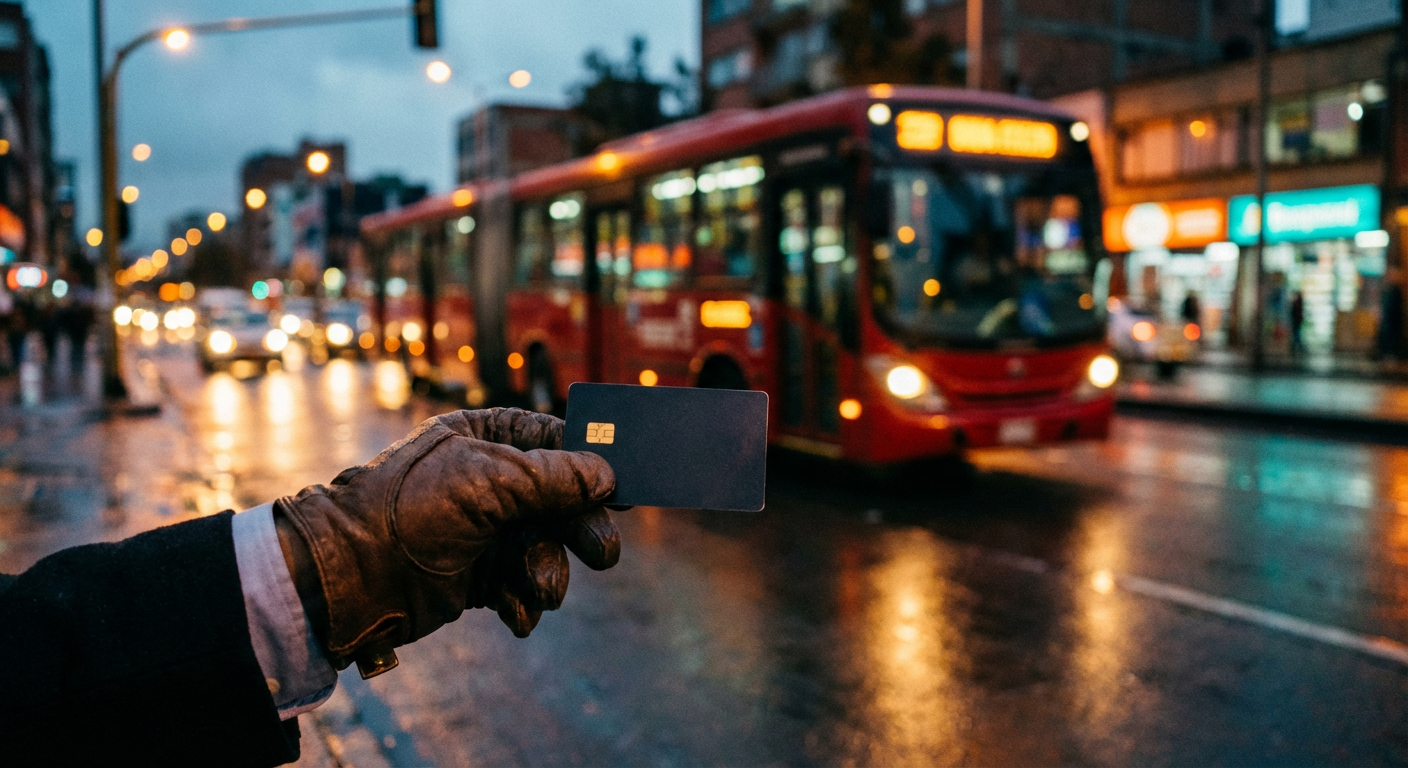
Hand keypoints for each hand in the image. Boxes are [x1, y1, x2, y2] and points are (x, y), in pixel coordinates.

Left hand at [274, 408, 619, 676]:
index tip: (623, 490)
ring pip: (542, 548)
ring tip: (537, 591)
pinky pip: (517, 586)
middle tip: (602, 555)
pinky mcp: (473, 575)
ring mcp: (480, 529)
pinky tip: (514, 613)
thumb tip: (607, 475)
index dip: (590, 464)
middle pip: (558, 501)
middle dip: (578, 530)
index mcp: (484, 438)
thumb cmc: (411, 511)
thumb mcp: (490, 481)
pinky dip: (522, 602)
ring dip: (546, 573)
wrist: (350, 578)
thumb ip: (554, 477)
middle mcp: (485, 480)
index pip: (553, 441)